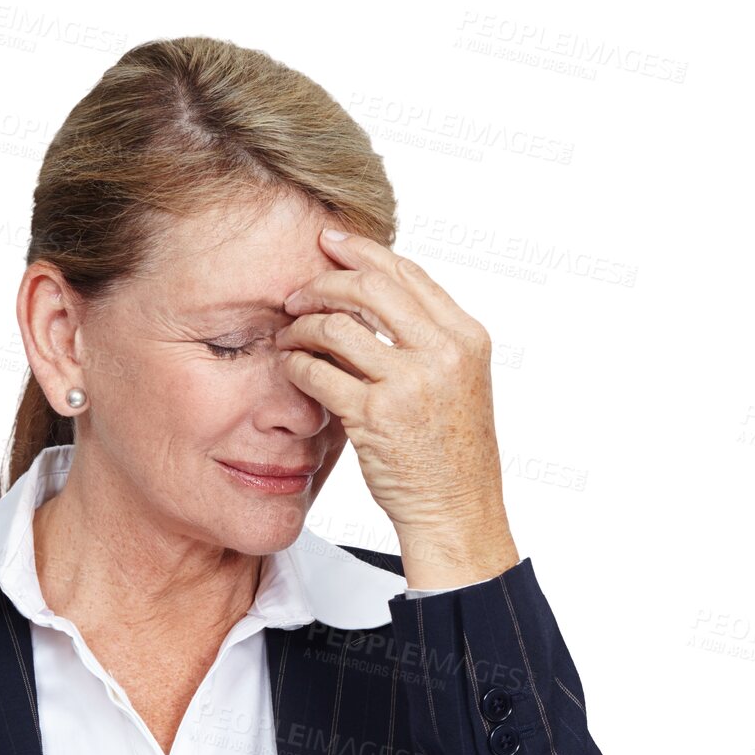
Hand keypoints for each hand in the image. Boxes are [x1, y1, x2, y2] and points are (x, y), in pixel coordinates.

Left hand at [275, 227, 518, 589]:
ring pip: (339, 326)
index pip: (408, 274)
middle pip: (371, 288)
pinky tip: (288, 367)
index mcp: (466, 338)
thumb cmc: (451, 454)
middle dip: (324, 282)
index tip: (329, 243)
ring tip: (287, 334)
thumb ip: (426, 341)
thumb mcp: (456, 384)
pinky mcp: (376, 416)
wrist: (458, 511)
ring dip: (303, 325)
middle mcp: (443, 353)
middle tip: (296, 293)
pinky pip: (320, 372)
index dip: (364, 252)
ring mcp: (411, 384)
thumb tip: (375, 297)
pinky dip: (296, 364)